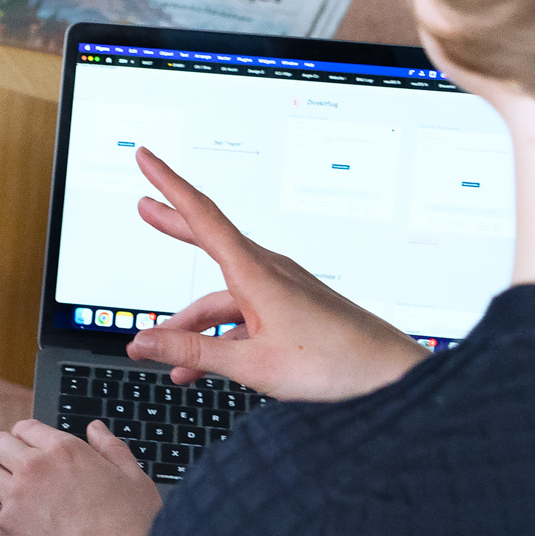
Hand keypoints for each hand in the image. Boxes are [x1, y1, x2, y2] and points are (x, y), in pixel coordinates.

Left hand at [0, 419, 159, 535]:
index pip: (25, 427)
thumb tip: (96, 429)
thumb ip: (111, 448)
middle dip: (6, 454)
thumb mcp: (134, 479)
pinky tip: (30, 531)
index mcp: (65, 449)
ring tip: (20, 499)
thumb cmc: (131, 527)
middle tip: (21, 473)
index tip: (33, 452)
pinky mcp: (8, 526)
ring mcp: (17, 495)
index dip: (28, 438)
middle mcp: (35, 466)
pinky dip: (8, 524)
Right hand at [126, 147, 430, 399]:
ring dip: (190, 322)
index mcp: (256, 273)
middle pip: (209, 240)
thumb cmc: (334, 364)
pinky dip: (218, 336)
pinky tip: (201, 364)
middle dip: (172, 226)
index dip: (168, 183)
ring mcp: (281, 291)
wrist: (391, 377)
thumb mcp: (252, 364)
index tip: (146, 157)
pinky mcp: (291, 310)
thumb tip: (143, 342)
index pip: (201, 215)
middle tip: (144, 206)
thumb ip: (193, 351)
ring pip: (222, 297)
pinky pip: (242, 316)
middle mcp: (268, 272)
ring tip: (163, 349)